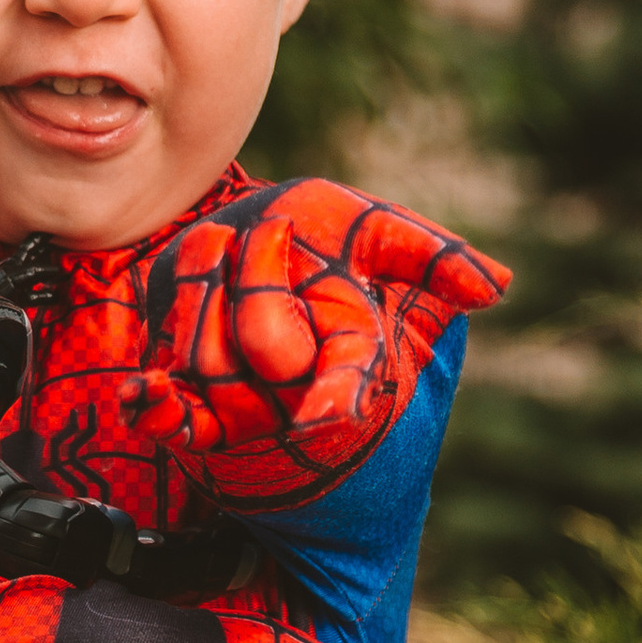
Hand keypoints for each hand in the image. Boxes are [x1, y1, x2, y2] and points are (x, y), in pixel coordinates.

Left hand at [123, 180, 504, 463]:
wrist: (251, 242)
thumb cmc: (325, 238)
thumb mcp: (378, 232)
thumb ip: (431, 254)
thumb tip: (498, 286)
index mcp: (352, 354)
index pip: (349, 382)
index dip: (336, 397)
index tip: (325, 414)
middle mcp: (297, 387)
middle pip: (265, 343)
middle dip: (257, 276)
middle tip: (261, 226)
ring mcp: (241, 400)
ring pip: (208, 357)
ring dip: (202, 287)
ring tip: (216, 240)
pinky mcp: (190, 397)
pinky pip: (173, 415)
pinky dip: (157, 407)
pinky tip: (143, 394)